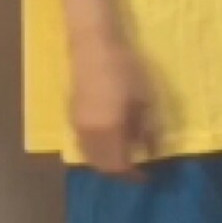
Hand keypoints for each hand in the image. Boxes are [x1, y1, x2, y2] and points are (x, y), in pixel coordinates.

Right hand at [69, 33, 156, 177]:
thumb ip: (148, 131)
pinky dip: (95, 152)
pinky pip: (82, 145)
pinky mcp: (71, 117)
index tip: (147, 175)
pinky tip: (107, 143)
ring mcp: (77, 126)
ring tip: (122, 157)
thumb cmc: (125, 70)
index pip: (119, 167)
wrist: (94, 46)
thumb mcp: (145, 101)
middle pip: (101, 166)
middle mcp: (89, 134)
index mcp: (109, 131)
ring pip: (89, 157)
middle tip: (135, 169)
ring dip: (105, 164)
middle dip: (119, 173)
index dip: (133, 176)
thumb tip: (150, 153)